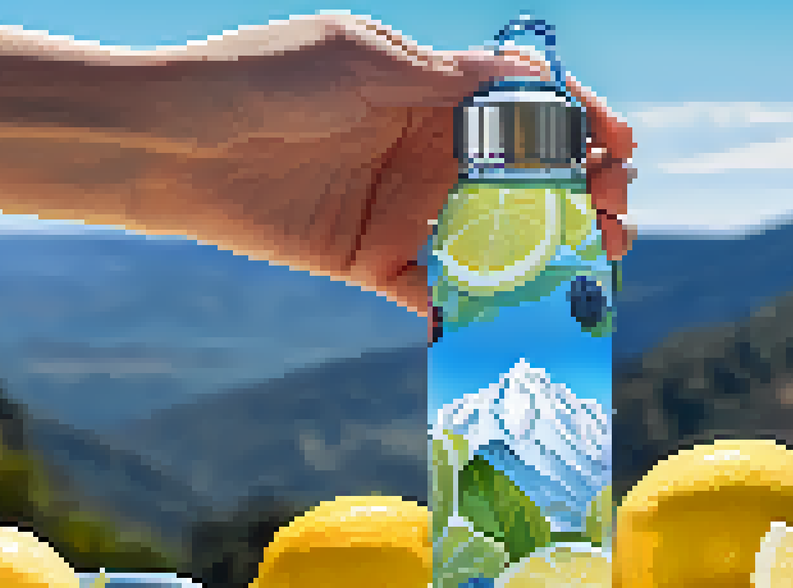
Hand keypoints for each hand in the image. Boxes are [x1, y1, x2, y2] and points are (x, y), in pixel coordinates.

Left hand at [177, 14, 636, 320]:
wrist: (171, 145)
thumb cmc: (257, 80)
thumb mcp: (358, 61)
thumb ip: (441, 80)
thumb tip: (531, 79)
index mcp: (431, 92)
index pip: (527, 108)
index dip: (582, 124)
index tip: (621, 149)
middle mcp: (428, 152)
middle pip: (529, 176)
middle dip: (585, 194)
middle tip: (617, 220)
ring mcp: (404, 209)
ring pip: (497, 236)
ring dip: (552, 254)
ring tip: (594, 269)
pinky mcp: (373, 262)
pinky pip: (436, 293)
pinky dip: (477, 312)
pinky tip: (521, 321)